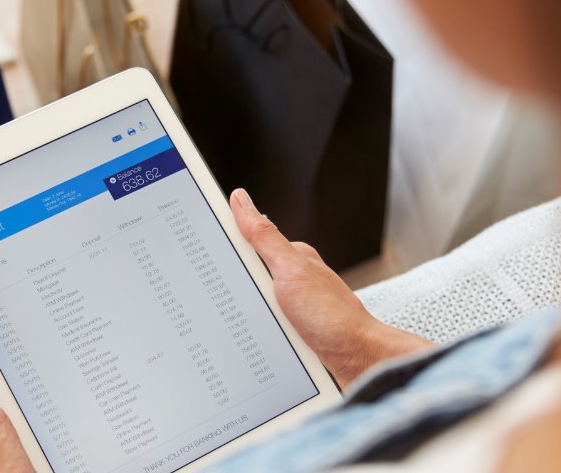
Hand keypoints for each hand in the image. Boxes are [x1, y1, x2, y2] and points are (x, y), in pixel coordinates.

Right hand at [229, 189, 433, 386]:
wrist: (357, 360)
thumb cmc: (332, 316)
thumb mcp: (290, 269)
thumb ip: (264, 237)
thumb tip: (241, 200)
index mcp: (290, 256)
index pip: (248, 240)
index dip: (224, 242)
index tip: (203, 249)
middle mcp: (292, 278)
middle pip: (245, 275)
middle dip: (232, 286)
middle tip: (232, 296)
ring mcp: (292, 304)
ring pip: (252, 302)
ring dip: (246, 314)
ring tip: (251, 323)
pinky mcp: (292, 328)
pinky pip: (263, 324)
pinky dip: (258, 332)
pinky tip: (258, 338)